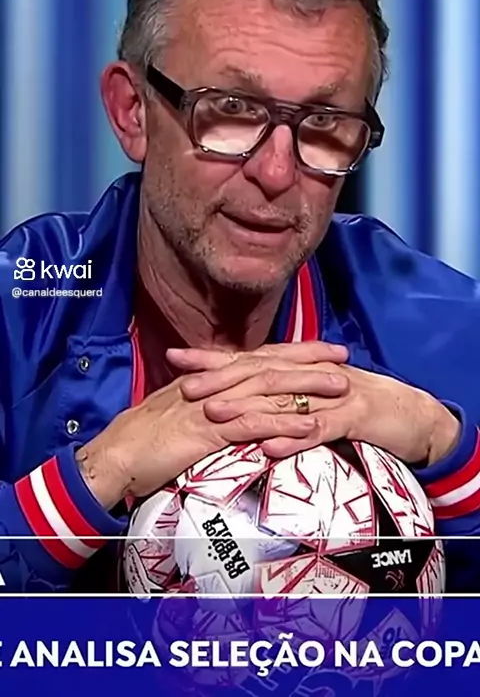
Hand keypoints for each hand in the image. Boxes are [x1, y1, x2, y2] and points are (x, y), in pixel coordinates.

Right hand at [76, 342, 347, 509]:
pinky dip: (281, 424)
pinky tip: (310, 427)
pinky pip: (250, 425)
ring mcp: (211, 405)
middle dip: (310, 361)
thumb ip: (212, 403)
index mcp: (211, 379)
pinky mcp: (206, 431)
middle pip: (270, 366)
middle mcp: (215, 385)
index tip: (327, 349)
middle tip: (345, 358)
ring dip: (307, 389)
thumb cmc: (148, 440)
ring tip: (341, 388)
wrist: (116, 456)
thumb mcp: (183, 413)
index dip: (295, 351)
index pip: (260, 358)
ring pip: (266, 390)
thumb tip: (238, 403)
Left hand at [178, 352, 459, 466]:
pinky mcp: (354, 417)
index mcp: (297, 369)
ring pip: (283, 401)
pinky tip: (270, 448)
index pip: (247, 360)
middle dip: (219, 381)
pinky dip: (294, 438)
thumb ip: (279, 400)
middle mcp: (310, 376)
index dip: (211, 358)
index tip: (174, 357)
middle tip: (184, 389)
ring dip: (247, 409)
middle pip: (259, 374)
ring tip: (214, 417)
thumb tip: (237, 405)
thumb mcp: (313, 400)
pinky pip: (321, 428)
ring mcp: (332, 394)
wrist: (410, 415)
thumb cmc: (357, 409)